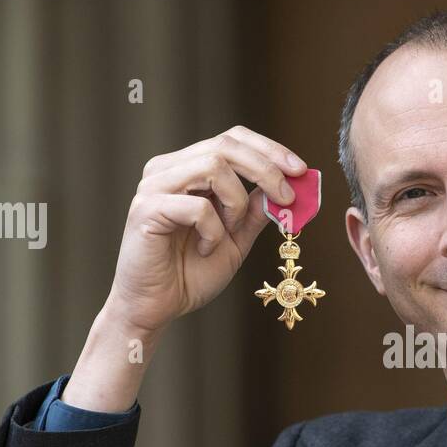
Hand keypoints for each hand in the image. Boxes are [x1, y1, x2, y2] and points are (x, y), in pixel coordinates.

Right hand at [107, 126, 305, 333]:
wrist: (156, 307)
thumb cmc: (190, 273)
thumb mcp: (236, 239)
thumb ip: (255, 212)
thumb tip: (284, 187)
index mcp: (187, 169)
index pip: (231, 139)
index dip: (268, 149)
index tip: (300, 169)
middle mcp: (167, 169)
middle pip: (225, 145)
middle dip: (266, 168)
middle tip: (287, 196)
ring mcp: (154, 186)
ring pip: (213, 166)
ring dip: (236, 202)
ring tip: (231, 231)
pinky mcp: (146, 209)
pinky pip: (197, 207)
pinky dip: (213, 231)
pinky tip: (205, 249)